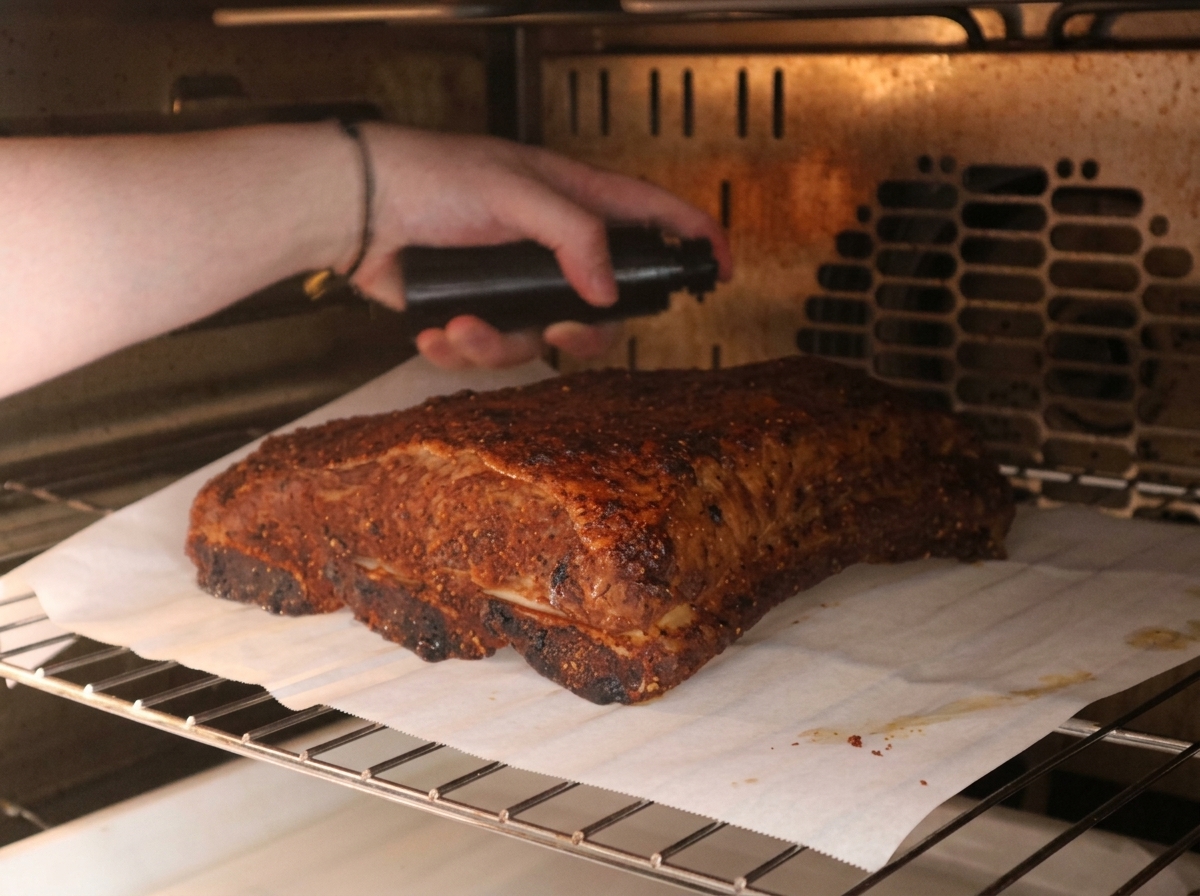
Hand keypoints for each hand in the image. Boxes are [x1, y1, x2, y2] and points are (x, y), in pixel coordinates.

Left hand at [347, 126, 731, 368]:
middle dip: (583, 333)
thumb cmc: (430, 177)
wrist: (357, 210)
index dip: (692, 239)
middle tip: (561, 331)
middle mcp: (549, 245)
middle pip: (603, 305)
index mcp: (572, 201)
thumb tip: (606, 289)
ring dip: (500, 343)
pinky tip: (437, 330)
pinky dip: (461, 347)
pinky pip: (491, 348)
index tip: (720, 268)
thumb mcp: (515, 192)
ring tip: (464, 325)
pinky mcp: (477, 308)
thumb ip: (574, 236)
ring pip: (540, 339)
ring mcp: (514, 281)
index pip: (650, 217)